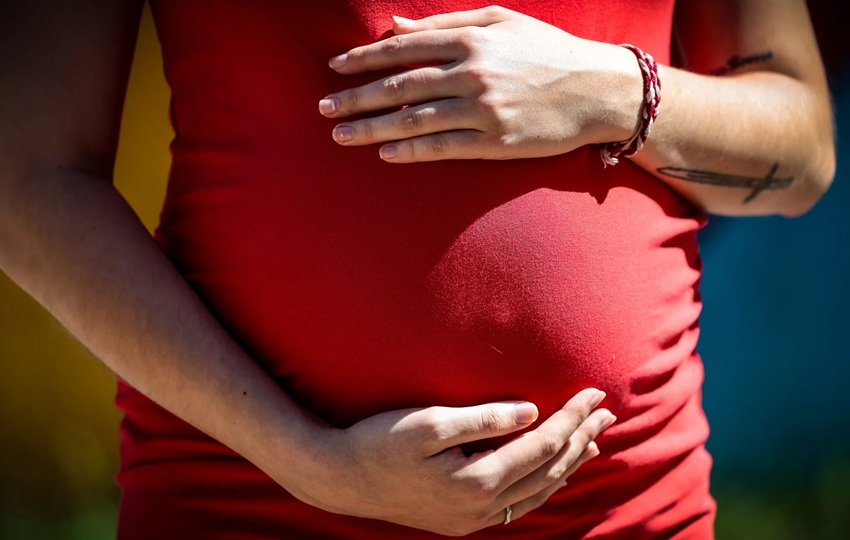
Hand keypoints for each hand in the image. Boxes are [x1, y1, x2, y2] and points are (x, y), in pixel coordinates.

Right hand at [298, 388, 614, 535]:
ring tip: (592, 443)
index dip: (572, 417)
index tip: (595, 393)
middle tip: (608, 413)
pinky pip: (517, 504)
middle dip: (580, 439)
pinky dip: (542, 484)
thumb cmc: (378, 442)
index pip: (542, 444)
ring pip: (537, 492)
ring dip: (567, 464)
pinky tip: (549, 472)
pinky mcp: (461, 519)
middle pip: (548, 470)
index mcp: (477, 481)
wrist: (339, 479)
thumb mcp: (428, 423)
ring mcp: (472, 519)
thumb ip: (482, 419)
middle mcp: (481, 508)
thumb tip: (530, 411)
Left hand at [318, 6, 640, 162]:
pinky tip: (386, 154)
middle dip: (356, 97)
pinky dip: (411, 151)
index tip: (334, 69)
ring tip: (340, 135)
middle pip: (399, 86)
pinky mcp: (496, 142)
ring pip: (414, 119)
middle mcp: (473, 73)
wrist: (600, 90)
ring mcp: (484, 110)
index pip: (403, 48)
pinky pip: (443, 148)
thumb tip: (396, 27)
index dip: (364, 59)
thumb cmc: (549, 51)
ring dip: (372, 128)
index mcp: (472, 39)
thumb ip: (447, 24)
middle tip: (323, 107)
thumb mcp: (501, 22)